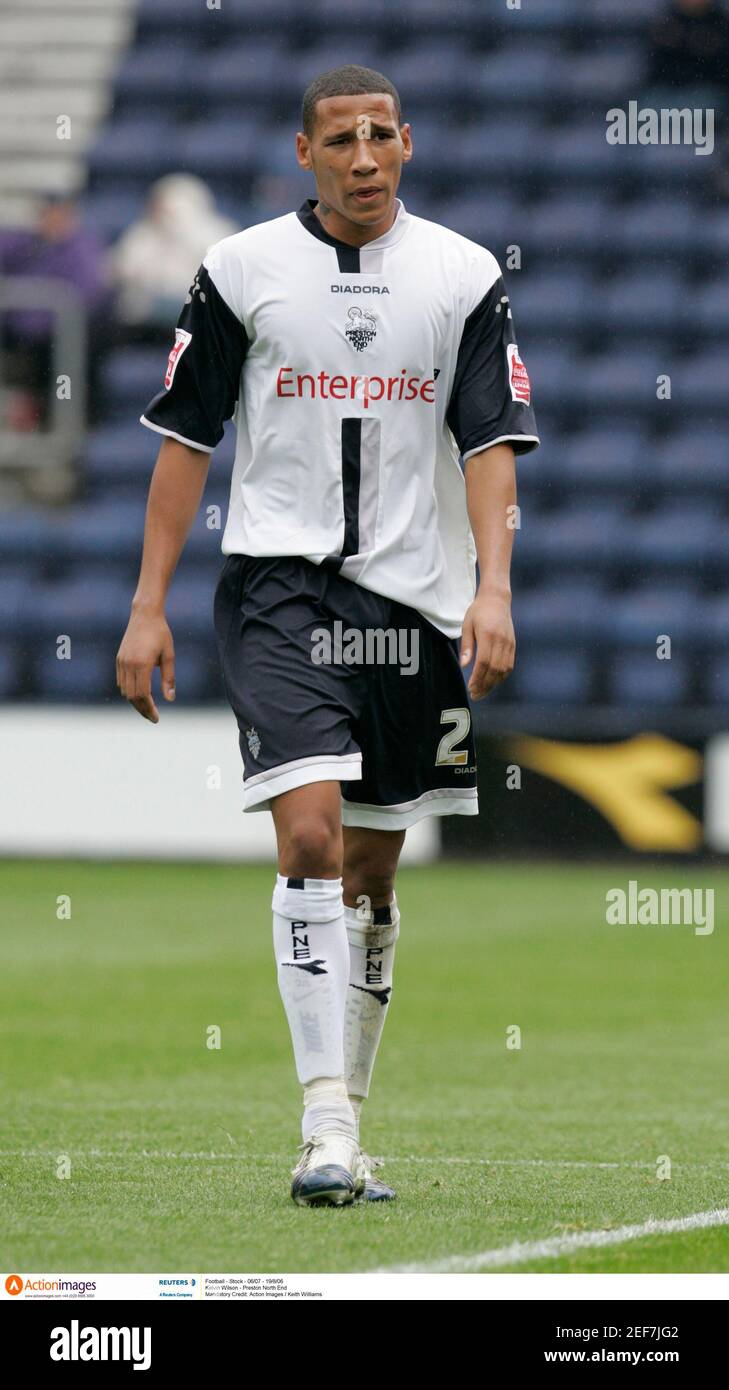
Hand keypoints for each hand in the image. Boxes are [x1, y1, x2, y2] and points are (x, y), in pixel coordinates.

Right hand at [116, 606, 174, 721]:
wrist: (144, 615)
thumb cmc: (161, 634)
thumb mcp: (169, 656)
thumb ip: (169, 678)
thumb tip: (170, 699)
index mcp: (142, 664)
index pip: (143, 694)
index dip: (149, 709)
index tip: (156, 718)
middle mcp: (128, 664)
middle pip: (132, 696)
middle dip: (142, 709)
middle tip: (153, 718)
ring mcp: (121, 662)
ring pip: (125, 690)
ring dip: (135, 702)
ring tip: (148, 708)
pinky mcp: (119, 659)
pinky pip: (121, 681)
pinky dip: (129, 691)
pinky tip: (139, 695)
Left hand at [459, 591, 514, 700]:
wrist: (497, 599)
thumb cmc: (478, 611)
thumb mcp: (467, 625)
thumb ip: (467, 646)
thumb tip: (464, 665)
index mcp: (488, 635)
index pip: (484, 662)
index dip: (477, 678)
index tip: (470, 687)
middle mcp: (501, 641)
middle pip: (495, 669)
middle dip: (485, 685)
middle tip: (475, 695)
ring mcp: (509, 643)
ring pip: (504, 670)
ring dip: (493, 683)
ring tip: (482, 692)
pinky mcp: (513, 645)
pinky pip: (509, 665)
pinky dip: (501, 676)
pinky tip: (492, 682)